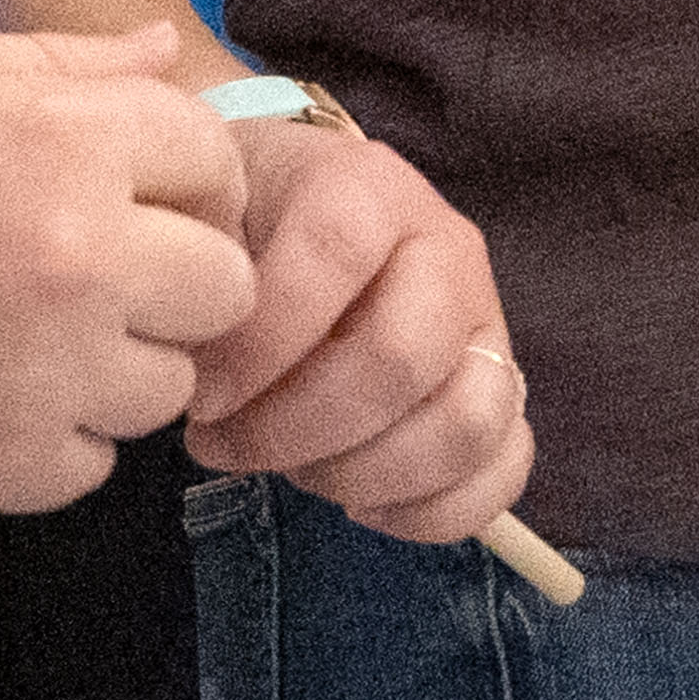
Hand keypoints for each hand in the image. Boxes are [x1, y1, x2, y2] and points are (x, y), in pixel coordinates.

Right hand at [0, 28, 247, 514]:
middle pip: (224, 284)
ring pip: (169, 382)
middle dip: (172, 271)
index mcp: (58, 142)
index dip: (179, 169)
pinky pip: (93, 461)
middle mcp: (79, 259)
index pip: (210, 153)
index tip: (136, 187)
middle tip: (94, 267)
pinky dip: (54, 433)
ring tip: (27, 331)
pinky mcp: (5, 467)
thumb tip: (166, 57)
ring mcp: (49, 375)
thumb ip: (60, 68)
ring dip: (117, 359)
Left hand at [186, 115, 532, 547]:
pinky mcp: (503, 393)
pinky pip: (504, 469)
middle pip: (402, 357)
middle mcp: (447, 250)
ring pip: (465, 424)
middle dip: (300, 428)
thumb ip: (202, 280)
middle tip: (224, 445)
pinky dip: (431, 512)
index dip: (262, 341)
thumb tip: (194, 371)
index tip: (201, 398)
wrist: (297, 216)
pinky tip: (358, 505)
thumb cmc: (243, 228)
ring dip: (363, 475)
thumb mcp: (207, 222)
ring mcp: (487, 325)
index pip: (334, 251)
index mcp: (370, 188)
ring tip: (291, 470)